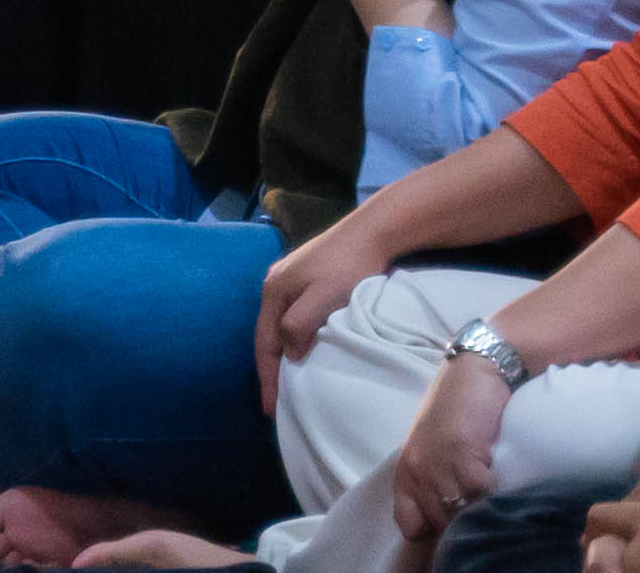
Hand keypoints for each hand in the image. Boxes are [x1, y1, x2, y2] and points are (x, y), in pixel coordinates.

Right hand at [257, 212, 391, 402]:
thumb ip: (298, 325)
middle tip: (277, 402)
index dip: (267, 378)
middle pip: (268, 334)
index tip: (270, 409)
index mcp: (274, 290)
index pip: (264, 343)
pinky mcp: (309, 278)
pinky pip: (294, 317)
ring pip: (282, 326)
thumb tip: (289, 355)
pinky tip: (303, 350)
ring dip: (283, 354)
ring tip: (289, 382)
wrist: (374, 230)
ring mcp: (291, 279)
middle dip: (271, 369)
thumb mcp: (322, 298)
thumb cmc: (349, 265)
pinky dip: (295, 338)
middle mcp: (276, 284)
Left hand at [390, 357, 515, 539]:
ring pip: (460, 512)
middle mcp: (417, 471)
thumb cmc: (460, 407)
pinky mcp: (461, 453)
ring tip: (495, 499)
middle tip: (482, 510)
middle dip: (462, 521)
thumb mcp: (436, 447)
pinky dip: (495, 492)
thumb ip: (436, 481)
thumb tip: (453, 517)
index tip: (456, 523)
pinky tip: (502, 480)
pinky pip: (481, 493)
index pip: (411, 526)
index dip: (435, 530)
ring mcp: (437, 463)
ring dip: (479, 509)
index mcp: (407, 471)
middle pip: (440, 523)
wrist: (476, 368)